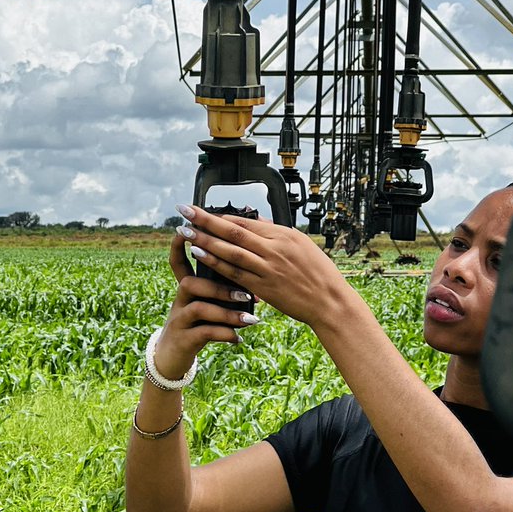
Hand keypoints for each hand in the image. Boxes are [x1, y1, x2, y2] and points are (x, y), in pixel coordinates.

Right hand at [153, 232, 258, 379]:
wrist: (173, 358)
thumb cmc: (196, 327)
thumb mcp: (206, 309)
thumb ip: (221, 294)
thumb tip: (253, 286)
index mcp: (186, 290)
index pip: (179, 263)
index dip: (180, 247)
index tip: (190, 231)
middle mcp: (180, 301)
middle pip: (190, 283)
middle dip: (218, 286)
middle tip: (246, 294)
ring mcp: (179, 320)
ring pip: (198, 308)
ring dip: (226, 312)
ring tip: (249, 318)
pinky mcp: (183, 339)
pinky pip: (203, 333)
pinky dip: (225, 335)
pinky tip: (240, 339)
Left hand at [173, 204, 356, 328]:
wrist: (329, 302)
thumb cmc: (318, 273)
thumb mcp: (301, 245)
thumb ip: (275, 233)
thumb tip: (256, 220)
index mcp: (283, 235)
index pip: (245, 222)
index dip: (220, 216)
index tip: (200, 209)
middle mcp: (274, 249)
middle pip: (233, 231)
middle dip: (205, 220)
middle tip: (184, 211)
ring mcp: (268, 268)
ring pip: (231, 251)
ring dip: (205, 240)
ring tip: (185, 231)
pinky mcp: (264, 287)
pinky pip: (235, 273)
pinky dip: (216, 263)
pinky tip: (199, 255)